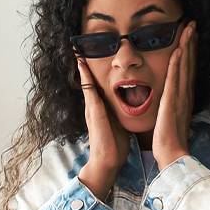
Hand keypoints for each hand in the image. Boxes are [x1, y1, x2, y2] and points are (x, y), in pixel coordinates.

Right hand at [76, 58, 125, 203]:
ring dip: (82, 66)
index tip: (92, 57)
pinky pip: (88, 90)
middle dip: (84, 64)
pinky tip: (82, 65)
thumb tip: (132, 107)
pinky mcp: (93, 112)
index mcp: (101, 108)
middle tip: (79, 47)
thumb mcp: (120, 124)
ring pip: (86, 82)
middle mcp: (94, 106)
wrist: (108, 162)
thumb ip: (122, 114)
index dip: (94, 71)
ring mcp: (92, 108)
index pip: (97, 85)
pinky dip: (85, 77)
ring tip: (78, 51)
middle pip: (88, 80)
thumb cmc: (116, 146)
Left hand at [152, 22, 196, 170]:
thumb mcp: (170, 118)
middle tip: (192, 23)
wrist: (172, 154)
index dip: (190, 51)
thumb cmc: (169, 141)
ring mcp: (180, 97)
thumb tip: (169, 101)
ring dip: (187, 45)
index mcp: (185, 97)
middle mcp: (186, 94)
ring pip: (185, 66)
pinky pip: (175, 79)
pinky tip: (178, 49)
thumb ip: (171, 106)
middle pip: (190, 62)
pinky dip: (177, 63)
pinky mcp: (172, 102)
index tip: (190, 35)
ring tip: (189, 28)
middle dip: (191, 42)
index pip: (188, 69)